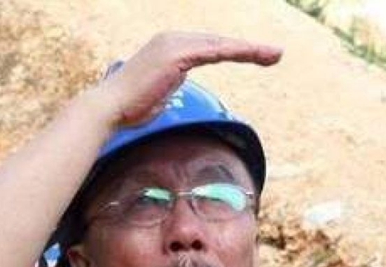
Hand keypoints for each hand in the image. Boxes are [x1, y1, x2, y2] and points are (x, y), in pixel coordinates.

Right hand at [97, 31, 282, 126]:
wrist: (110, 108)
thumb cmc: (130, 108)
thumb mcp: (157, 95)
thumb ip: (169, 88)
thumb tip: (174, 95)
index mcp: (169, 47)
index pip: (209, 47)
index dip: (234, 51)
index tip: (256, 57)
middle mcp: (172, 39)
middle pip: (219, 42)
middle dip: (250, 48)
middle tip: (276, 54)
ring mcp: (174, 44)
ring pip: (221, 44)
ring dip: (251, 49)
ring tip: (275, 54)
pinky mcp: (177, 54)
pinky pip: (215, 51)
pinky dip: (237, 52)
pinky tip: (256, 54)